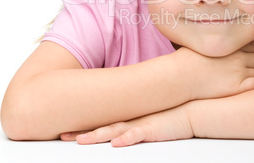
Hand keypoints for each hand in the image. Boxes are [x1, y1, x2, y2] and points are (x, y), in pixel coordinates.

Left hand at [60, 105, 192, 146]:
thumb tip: (120, 132)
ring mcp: (141, 124)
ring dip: (98, 135)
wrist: (190, 111)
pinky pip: (138, 134)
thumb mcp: (149, 121)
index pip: (103, 124)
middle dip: (83, 133)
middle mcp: (131, 121)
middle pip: (103, 127)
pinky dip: (127, 138)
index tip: (67, 132)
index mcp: (129, 119)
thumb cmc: (170, 117)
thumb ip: (135, 125)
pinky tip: (116, 143)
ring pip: (115, 130)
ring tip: (80, 141)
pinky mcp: (153, 129)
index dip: (85, 128)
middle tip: (63, 136)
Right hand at [175, 41, 253, 100]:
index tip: (247, 54)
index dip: (251, 50)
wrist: (180, 76)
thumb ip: (212, 38)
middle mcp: (237, 56)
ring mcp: (239, 72)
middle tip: (253, 64)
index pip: (251, 45)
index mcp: (229, 45)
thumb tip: (214, 34)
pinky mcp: (238, 87)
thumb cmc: (186, 59)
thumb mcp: (200, 42)